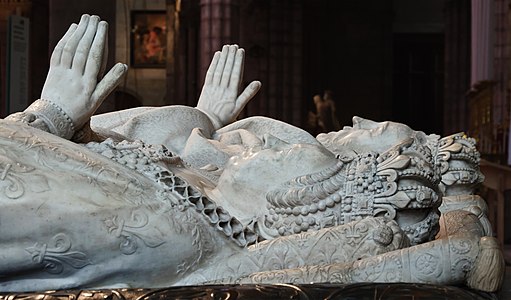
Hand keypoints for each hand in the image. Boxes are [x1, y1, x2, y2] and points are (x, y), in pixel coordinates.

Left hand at [40, 14, 126, 129]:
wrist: (54, 120)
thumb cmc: (80, 111)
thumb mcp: (98, 100)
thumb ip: (110, 82)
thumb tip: (123, 66)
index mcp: (87, 84)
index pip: (94, 57)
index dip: (99, 40)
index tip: (103, 26)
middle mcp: (74, 77)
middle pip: (82, 49)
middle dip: (89, 32)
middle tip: (95, 18)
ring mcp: (62, 73)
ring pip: (70, 49)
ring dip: (78, 32)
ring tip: (85, 20)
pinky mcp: (52, 72)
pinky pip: (58, 52)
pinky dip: (65, 39)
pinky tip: (72, 30)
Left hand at [196, 45, 260, 128]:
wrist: (207, 122)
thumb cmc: (225, 116)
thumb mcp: (239, 107)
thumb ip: (248, 94)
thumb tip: (258, 82)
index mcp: (232, 94)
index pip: (236, 74)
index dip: (238, 62)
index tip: (241, 51)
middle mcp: (222, 89)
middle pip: (227, 70)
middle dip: (231, 56)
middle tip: (234, 46)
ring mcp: (213, 87)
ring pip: (219, 70)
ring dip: (223, 57)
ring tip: (227, 47)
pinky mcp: (206, 87)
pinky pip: (210, 73)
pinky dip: (214, 63)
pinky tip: (217, 55)